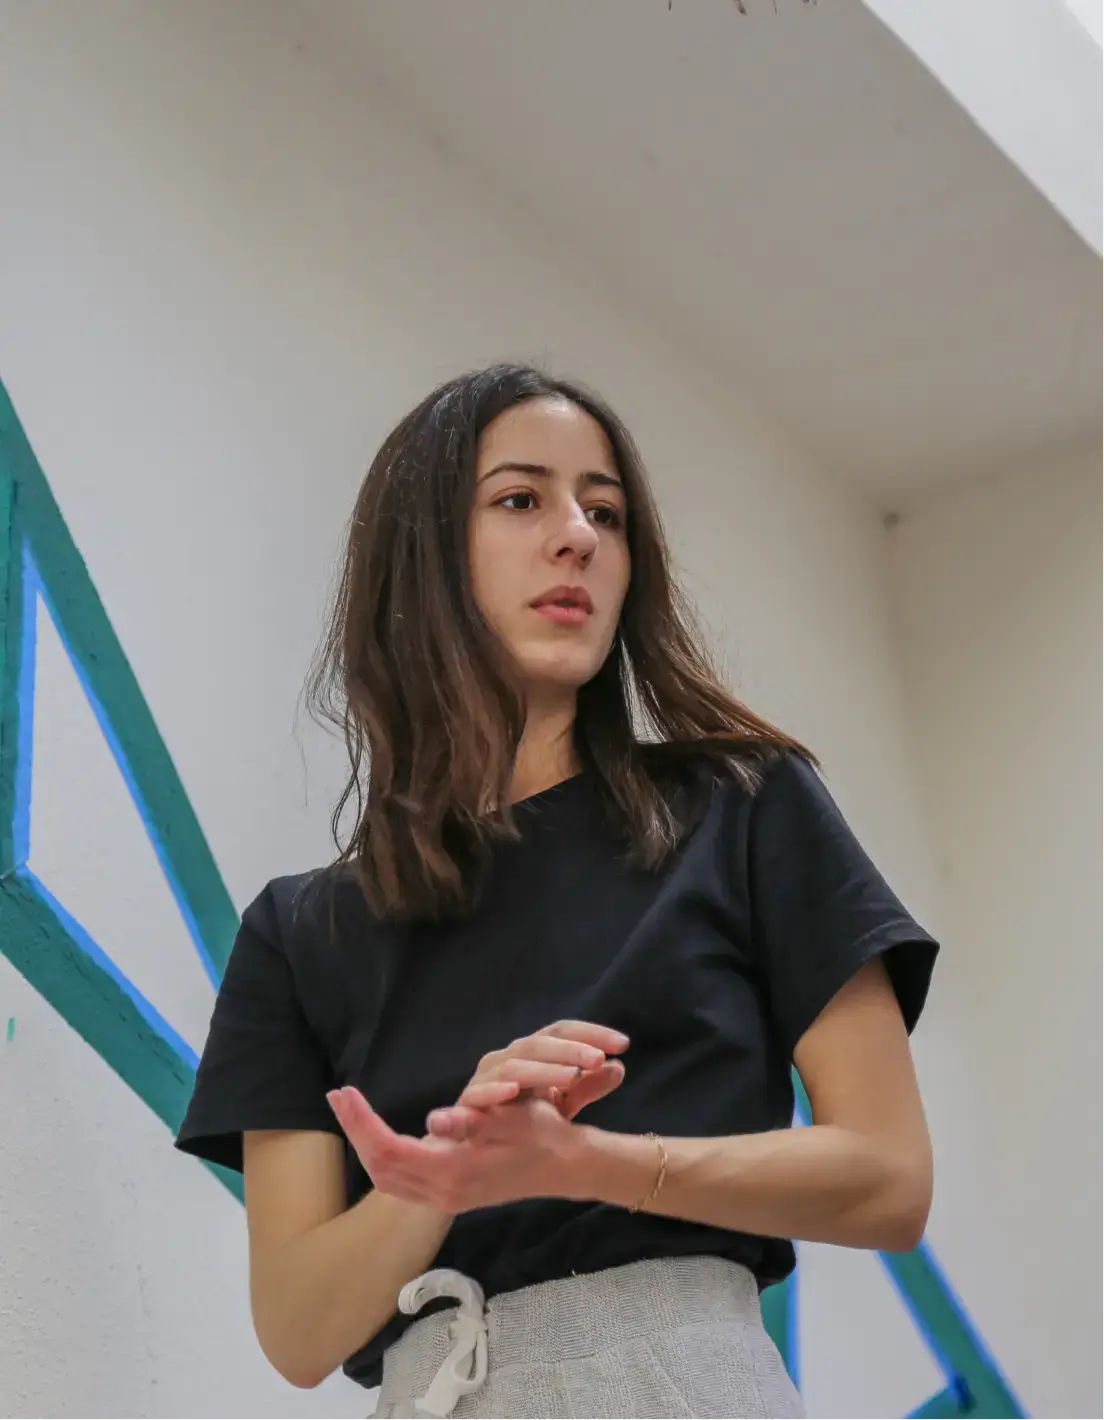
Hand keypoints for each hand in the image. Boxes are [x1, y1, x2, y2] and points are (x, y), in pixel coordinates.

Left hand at [326, 1085, 600, 1213]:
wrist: (567, 1168)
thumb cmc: (543, 1137)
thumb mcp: (515, 1121)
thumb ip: (474, 1122)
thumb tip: (435, 1120)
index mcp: (453, 1173)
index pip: (390, 1150)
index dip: (363, 1122)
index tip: (346, 1092)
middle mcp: (443, 1192)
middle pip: (380, 1167)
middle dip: (356, 1131)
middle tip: (338, 1097)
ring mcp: (445, 1198)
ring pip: (387, 1177)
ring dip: (366, 1143)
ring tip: (351, 1111)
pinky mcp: (450, 1194)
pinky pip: (401, 1180)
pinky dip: (383, 1155)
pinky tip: (379, 1134)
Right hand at [426, 1020, 629, 1141]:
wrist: (479, 1149)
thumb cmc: (522, 1120)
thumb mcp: (561, 1103)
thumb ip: (587, 1086)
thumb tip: (619, 1067)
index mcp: (532, 1053)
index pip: (562, 1031)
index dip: (592, 1033)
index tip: (624, 1044)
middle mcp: (509, 1057)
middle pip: (540, 1043)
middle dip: (572, 1049)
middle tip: (600, 1059)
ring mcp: (486, 1077)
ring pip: (516, 1065)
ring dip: (544, 1069)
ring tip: (572, 1076)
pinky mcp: (469, 1102)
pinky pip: (480, 1093)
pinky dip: (495, 1090)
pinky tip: (514, 1092)